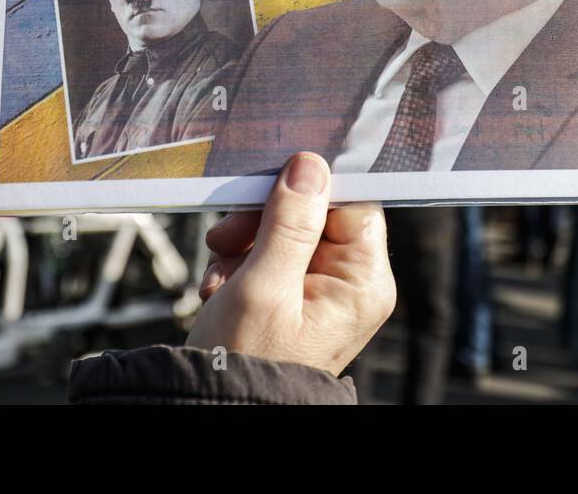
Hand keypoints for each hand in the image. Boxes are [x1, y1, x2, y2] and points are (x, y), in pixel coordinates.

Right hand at [186, 152, 395, 377]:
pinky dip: (239, 266)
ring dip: (243, 246)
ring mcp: (323, 291)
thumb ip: (289, 223)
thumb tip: (310, 165)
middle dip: (262, 223)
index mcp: (363, 282)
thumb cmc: (247, 362)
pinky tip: (219, 289)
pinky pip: (270, 258)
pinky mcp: (294, 297)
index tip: (265, 190)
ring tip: (219, 278)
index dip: (307, 191)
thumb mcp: (263, 285)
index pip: (351, 203)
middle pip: (314, 215)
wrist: (214, 411)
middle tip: (225, 238)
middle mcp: (351, 284)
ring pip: (285, 233)